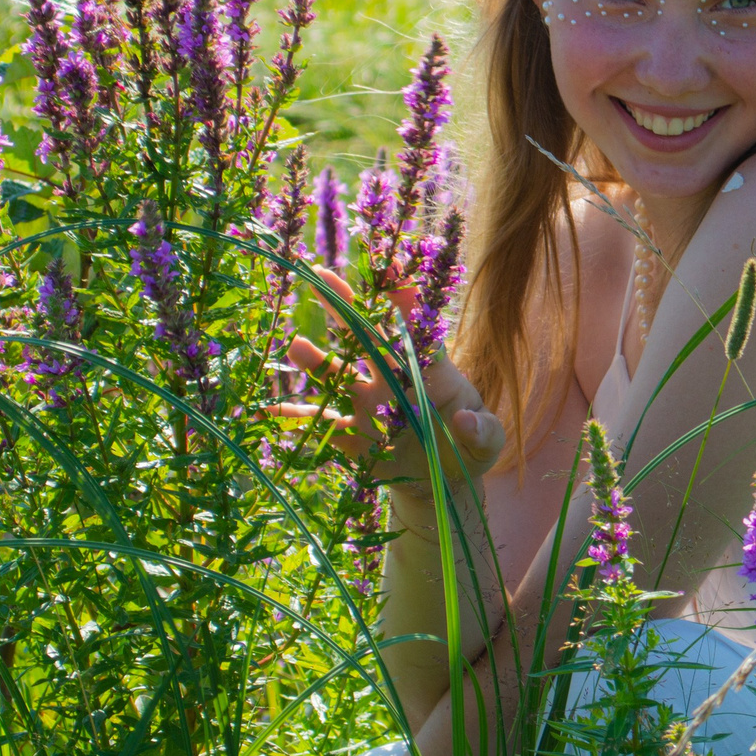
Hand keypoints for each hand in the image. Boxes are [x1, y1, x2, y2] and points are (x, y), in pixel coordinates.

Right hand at [266, 270, 505, 508]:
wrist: (442, 481)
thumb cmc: (469, 448)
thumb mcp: (488, 442)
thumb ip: (483, 432)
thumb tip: (464, 420)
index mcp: (431, 371)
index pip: (420, 329)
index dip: (407, 302)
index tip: (391, 275)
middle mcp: (394, 379)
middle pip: (367, 337)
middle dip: (345, 307)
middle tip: (321, 274)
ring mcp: (370, 405)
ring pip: (338, 375)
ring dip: (316, 361)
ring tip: (295, 345)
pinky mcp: (353, 435)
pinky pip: (321, 424)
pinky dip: (296, 419)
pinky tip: (268, 410)